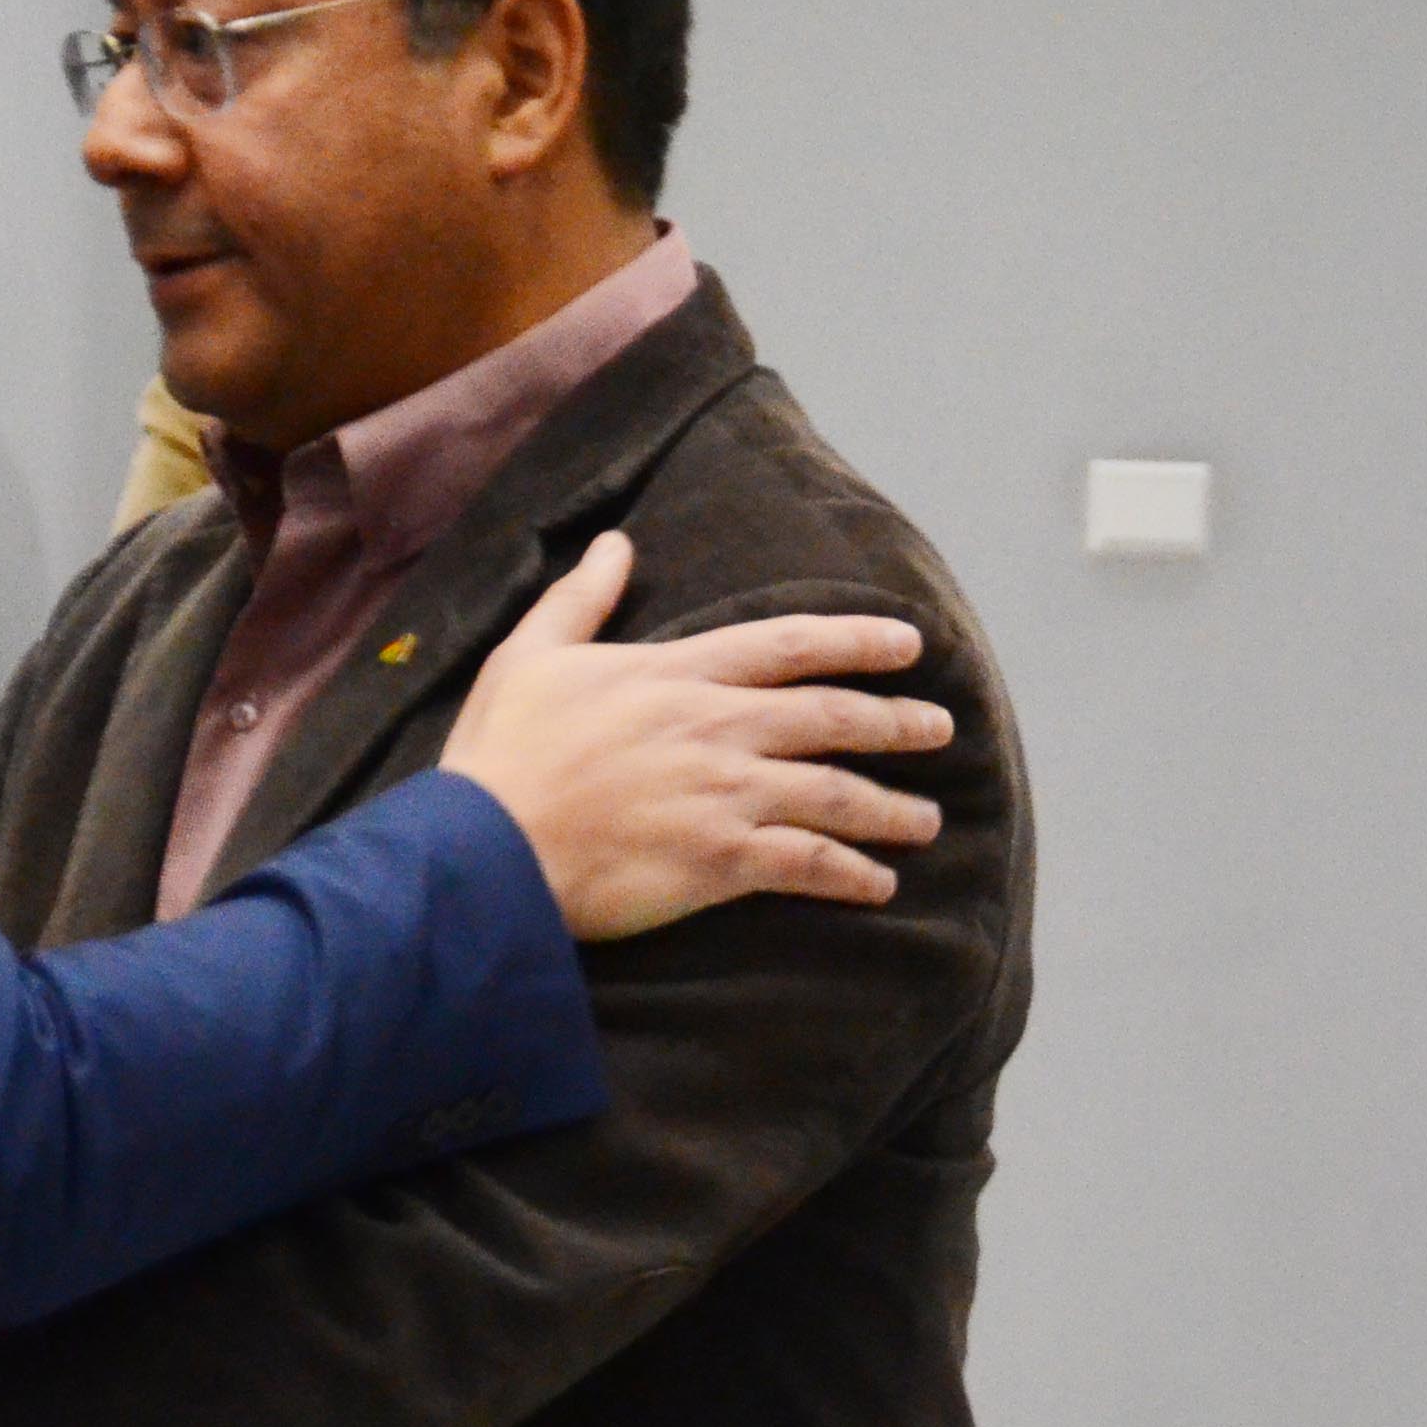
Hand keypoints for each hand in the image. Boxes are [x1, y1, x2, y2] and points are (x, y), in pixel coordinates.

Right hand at [440, 533, 952, 941]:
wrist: (486, 851)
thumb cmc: (501, 756)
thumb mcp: (529, 656)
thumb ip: (580, 599)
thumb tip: (614, 543)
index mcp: (676, 674)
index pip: (787, 645)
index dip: (856, 641)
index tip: (908, 644)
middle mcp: (716, 728)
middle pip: (832, 717)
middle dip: (896, 722)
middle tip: (939, 728)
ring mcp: (725, 795)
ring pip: (837, 793)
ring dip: (891, 807)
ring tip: (928, 820)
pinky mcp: (721, 861)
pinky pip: (810, 864)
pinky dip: (854, 874)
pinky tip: (882, 883)